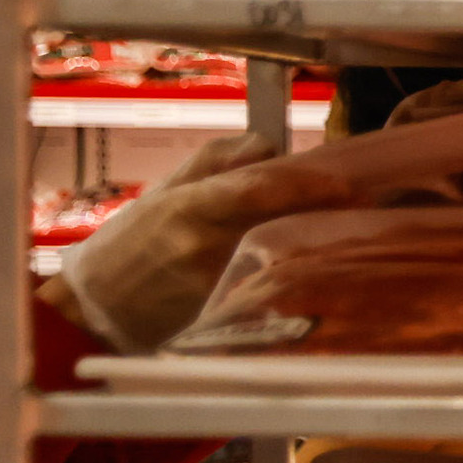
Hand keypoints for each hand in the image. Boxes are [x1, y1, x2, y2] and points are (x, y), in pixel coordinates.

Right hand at [49, 132, 358, 353]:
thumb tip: (269, 144)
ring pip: (282, 259)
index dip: (306, 185)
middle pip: (281, 223)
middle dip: (326, 214)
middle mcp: (204, 246)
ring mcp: (216, 285)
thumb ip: (217, 160)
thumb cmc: (134, 242)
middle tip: (368, 204)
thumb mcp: (166, 190)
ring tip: (349, 232)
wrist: (94, 308)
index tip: (347, 182)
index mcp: (187, 206)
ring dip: (318, 245)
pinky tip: (320, 272)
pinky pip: (270, 292)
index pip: (256, 189)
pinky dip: (296, 278)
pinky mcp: (223, 318)